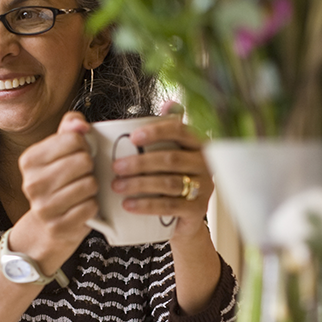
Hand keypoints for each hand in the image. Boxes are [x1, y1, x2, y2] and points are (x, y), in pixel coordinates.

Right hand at [12, 111, 97, 267]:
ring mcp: (43, 207)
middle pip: (83, 161)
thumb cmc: (60, 180)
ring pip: (89, 184)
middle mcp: (32, 183)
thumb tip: (81, 125)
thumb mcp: (60, 149)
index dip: (84, 145)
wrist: (49, 223)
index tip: (78, 154)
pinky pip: (91, 207)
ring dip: (92, 187)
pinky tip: (82, 206)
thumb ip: (70, 126)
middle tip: (82, 174)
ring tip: (82, 190)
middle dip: (90, 167)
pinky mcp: (58, 226)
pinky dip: (93, 206)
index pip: (73, 138)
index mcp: (29, 160)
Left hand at [109, 103, 213, 237]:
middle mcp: (206, 164)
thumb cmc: (175, 177)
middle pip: (171, 159)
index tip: (133, 137)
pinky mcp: (197, 210)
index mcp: (199, 145)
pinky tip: (128, 204)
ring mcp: (204, 188)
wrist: (186, 217)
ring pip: (169, 183)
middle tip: (116, 166)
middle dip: (140, 162)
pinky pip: (169, 205)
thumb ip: (171, 129)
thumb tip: (169, 104)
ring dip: (139, 184)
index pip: (181, 131)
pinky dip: (146, 205)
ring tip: (116, 186)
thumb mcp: (175, 152)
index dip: (157, 132)